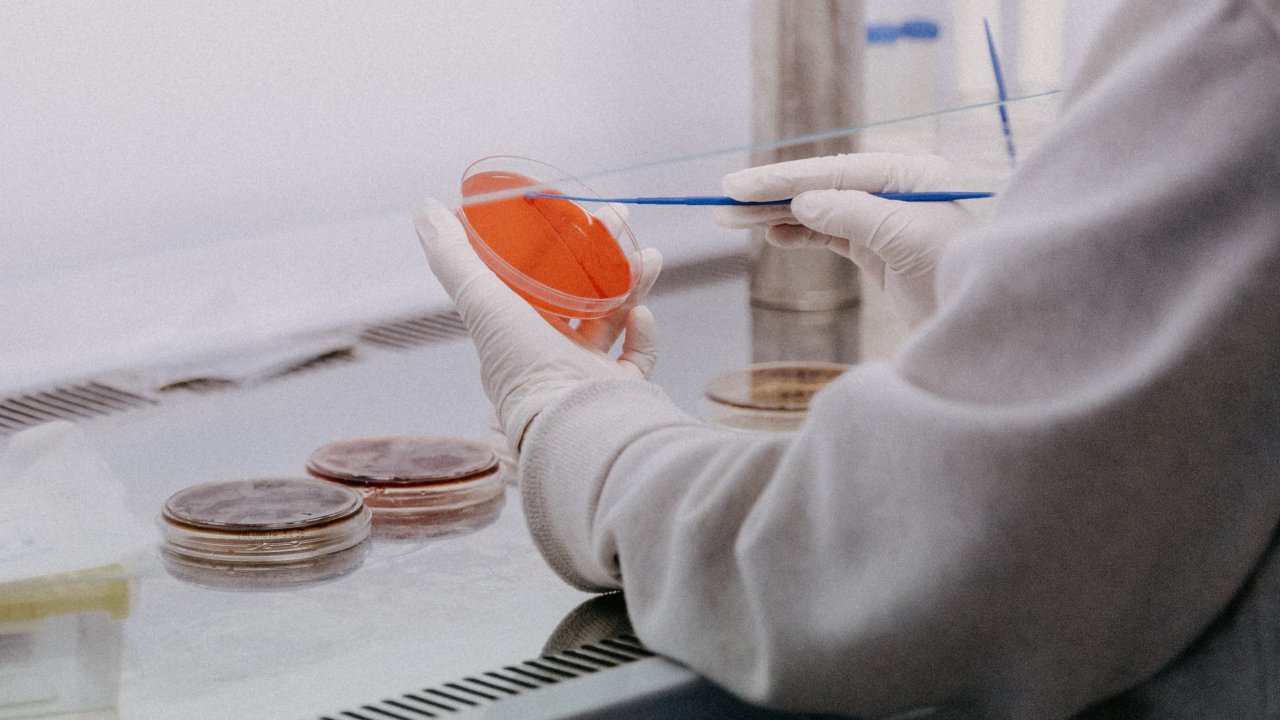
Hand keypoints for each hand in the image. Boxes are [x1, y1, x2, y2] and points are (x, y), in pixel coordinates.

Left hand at [414, 198, 661, 456]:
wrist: (577, 424)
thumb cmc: (526, 367)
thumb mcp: (483, 302)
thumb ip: (453, 257)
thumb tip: (426, 208)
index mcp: (516, 333)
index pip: (534, 279)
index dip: (551, 243)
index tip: (569, 212)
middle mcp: (550, 353)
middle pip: (578, 290)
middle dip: (601, 251)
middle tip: (617, 218)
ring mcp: (588, 373)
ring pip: (613, 316)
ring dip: (630, 281)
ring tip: (649, 255)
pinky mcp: (622, 390)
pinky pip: (637, 355)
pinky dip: (643, 334)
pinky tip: (642, 314)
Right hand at [713, 152, 977, 326]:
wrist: (986, 326)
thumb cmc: (958, 272)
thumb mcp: (905, 237)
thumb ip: (852, 214)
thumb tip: (802, 202)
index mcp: (910, 173)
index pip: (834, 171)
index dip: (784, 178)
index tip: (740, 186)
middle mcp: (897, 190)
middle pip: (822, 187)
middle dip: (772, 195)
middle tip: (724, 202)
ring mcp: (887, 219)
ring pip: (821, 211)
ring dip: (777, 216)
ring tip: (733, 221)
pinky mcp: (881, 249)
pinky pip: (831, 235)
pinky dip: (800, 235)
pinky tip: (772, 235)